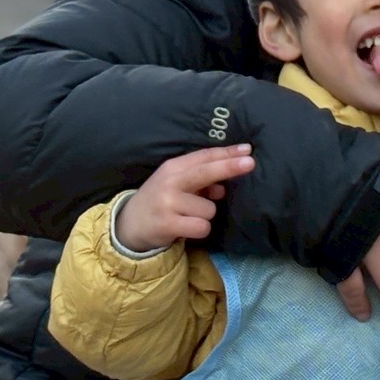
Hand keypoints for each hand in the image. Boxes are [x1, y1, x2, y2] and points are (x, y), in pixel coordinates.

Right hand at [114, 145, 253, 253]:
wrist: (129, 225)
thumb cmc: (160, 201)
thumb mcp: (176, 186)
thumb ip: (200, 183)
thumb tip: (223, 188)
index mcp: (173, 167)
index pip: (204, 157)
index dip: (227, 153)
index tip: (247, 149)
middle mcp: (170, 182)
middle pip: (206, 172)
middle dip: (230, 167)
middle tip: (251, 162)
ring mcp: (168, 203)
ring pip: (210, 209)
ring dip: (205, 215)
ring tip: (187, 217)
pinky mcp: (168, 224)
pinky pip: (202, 227)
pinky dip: (200, 230)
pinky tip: (185, 229)